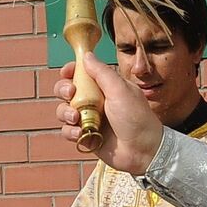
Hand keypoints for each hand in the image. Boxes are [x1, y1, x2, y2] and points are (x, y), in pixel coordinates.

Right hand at [54, 54, 164, 174]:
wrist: (143, 150)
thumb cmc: (136, 118)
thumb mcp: (120, 90)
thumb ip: (102, 72)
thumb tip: (87, 55)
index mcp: (104, 86)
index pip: (82, 73)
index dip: (71, 70)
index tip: (66, 72)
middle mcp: (94, 101)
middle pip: (67, 90)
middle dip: (63, 89)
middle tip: (71, 93)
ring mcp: (89, 119)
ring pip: (64, 110)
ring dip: (64, 112)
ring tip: (75, 118)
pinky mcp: (86, 136)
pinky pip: (68, 131)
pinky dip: (70, 131)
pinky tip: (80, 133)